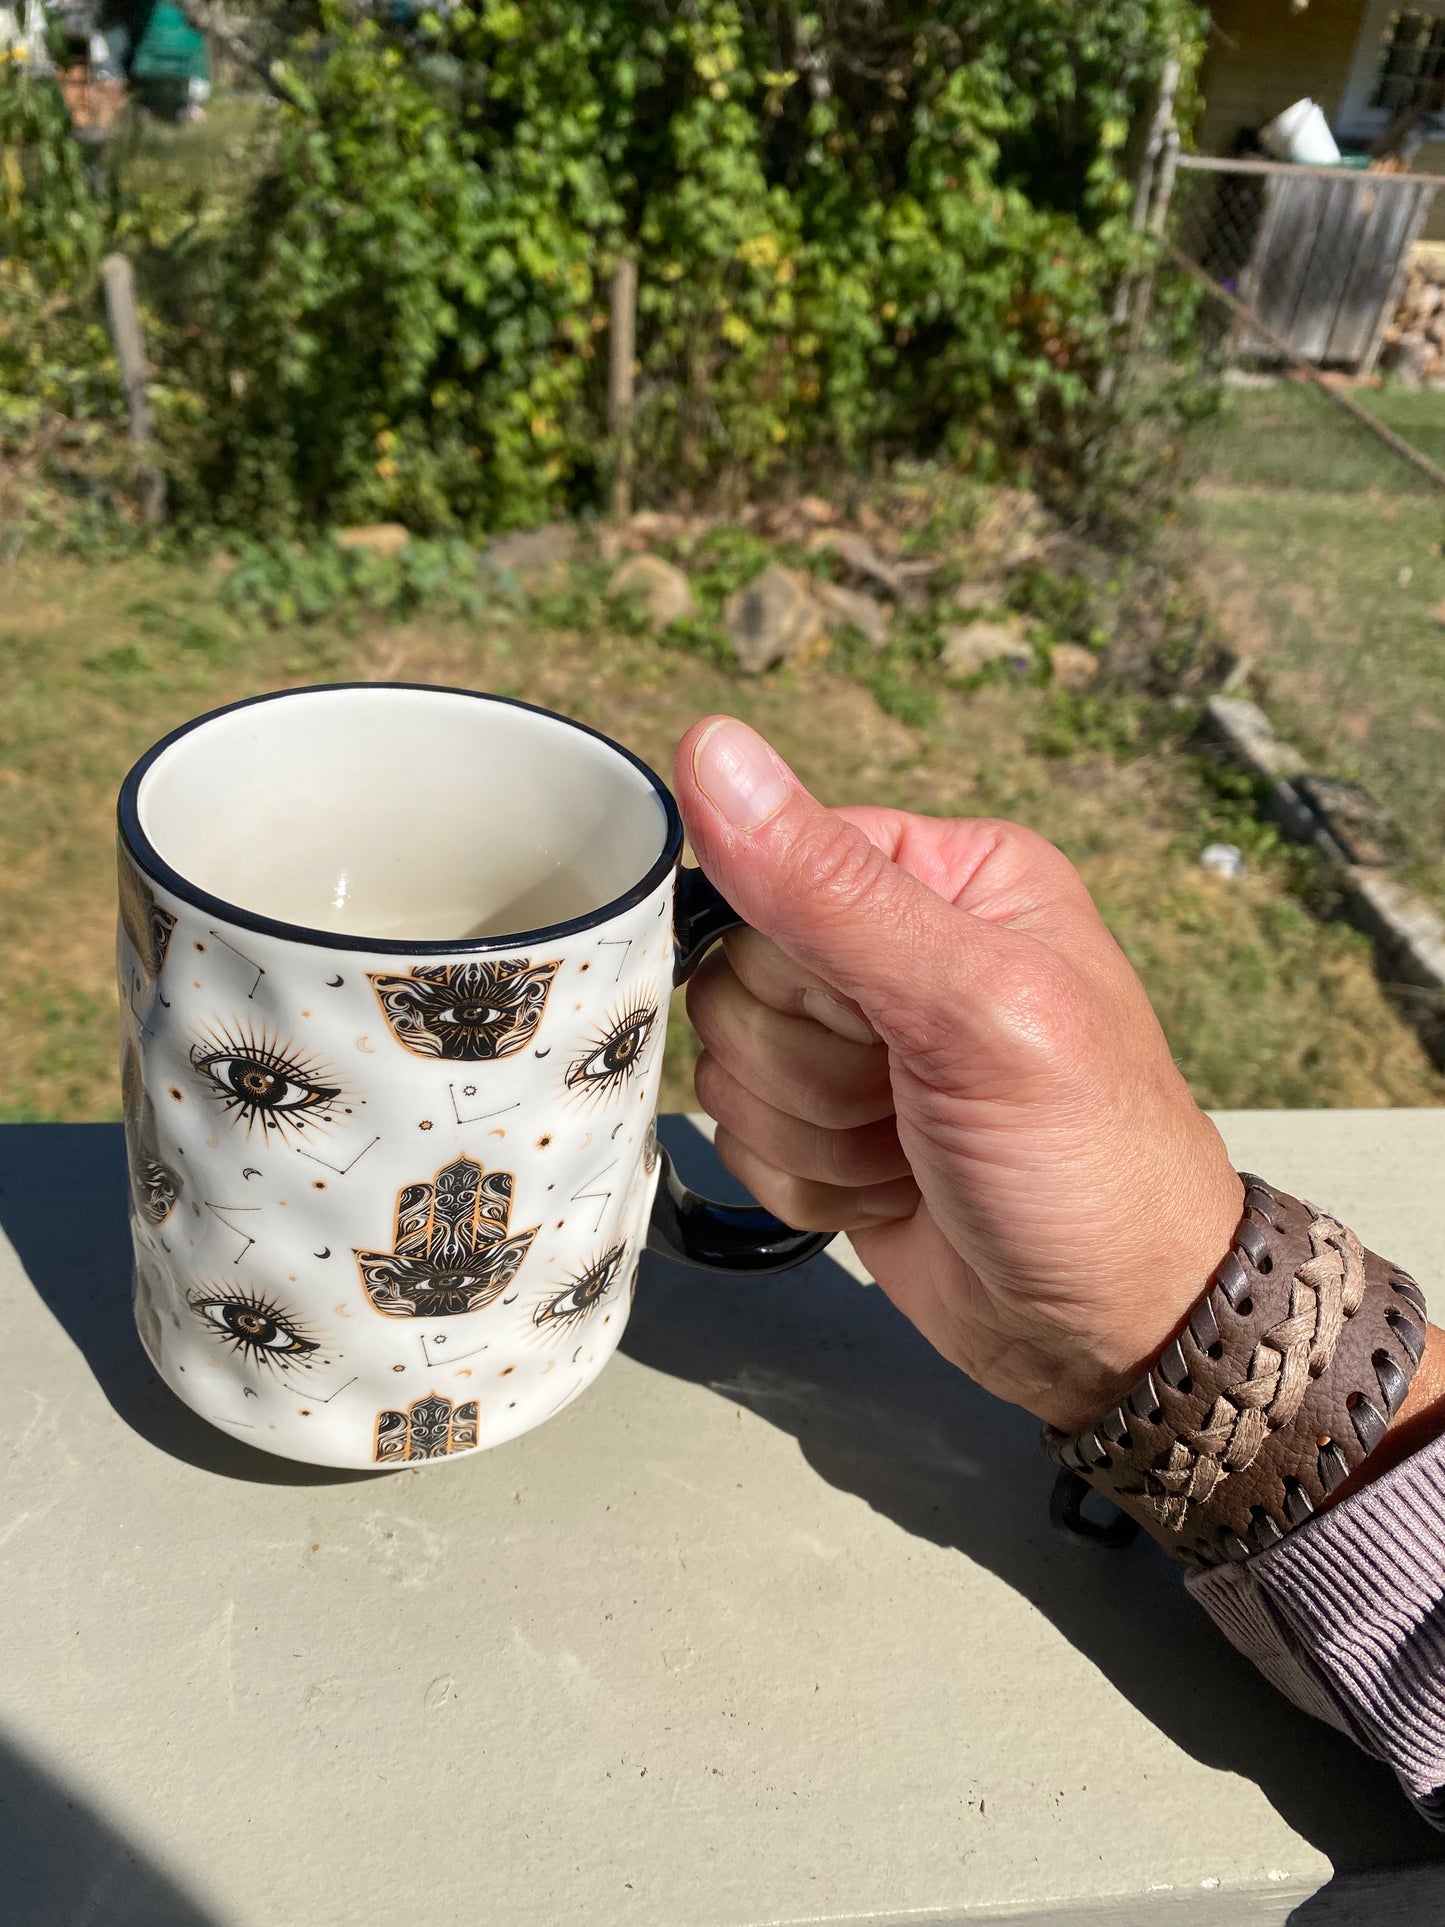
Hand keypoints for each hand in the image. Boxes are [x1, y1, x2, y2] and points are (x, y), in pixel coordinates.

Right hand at [674, 716, 1244, 1433]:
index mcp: (945, 874)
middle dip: (810, 1063)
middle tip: (908, 1097)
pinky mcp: (826, 1123)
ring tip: (910, 1149)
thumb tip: (709, 746)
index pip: (772, 864)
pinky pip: (740, 1136)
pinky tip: (889, 1189)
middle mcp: (894, 943)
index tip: (875, 1021)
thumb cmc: (1092, 1161)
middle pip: (735, 972)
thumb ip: (831, 888)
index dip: (799, 963)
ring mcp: (855, 1040)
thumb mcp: (974, 1009)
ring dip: (813, 1131)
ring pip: (727, 1061)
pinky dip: (808, 1180)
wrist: (1112, 1332)